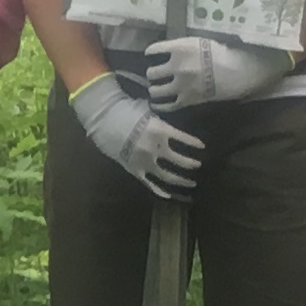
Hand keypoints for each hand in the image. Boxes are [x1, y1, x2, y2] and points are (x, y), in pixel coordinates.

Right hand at [70, 74, 201, 199]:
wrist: (103, 120)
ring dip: (181, 181)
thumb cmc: (125, 110)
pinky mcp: (135, 170)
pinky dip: (160, 190)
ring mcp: (146, 161)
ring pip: (168, 176)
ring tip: (191, 183)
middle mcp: (156, 148)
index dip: (194, 143)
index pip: (184, 139)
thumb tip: (172, 119)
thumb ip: (161, 119)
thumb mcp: (147, 110)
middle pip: (180, 160)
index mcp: (161, 130)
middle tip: (199, 165)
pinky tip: (169, 195)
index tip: (202, 146)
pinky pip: (150, 184)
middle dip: (191, 164)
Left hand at [141, 33, 291, 109]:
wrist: (236, 71)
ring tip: (155, 88)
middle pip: (151, 73)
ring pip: (155, 90)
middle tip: (154, 74)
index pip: (153, 50)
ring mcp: (181, 85)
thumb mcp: (198, 42)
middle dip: (152, 73)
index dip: (150, 53)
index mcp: (179, 49)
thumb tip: (165, 52)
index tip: (151, 55)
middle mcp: (176, 67)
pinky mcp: (187, 100)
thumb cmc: (220, 53)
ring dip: (154, 89)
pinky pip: (167, 105)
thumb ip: (180, 47)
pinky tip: (156, 103)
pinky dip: (159, 105)